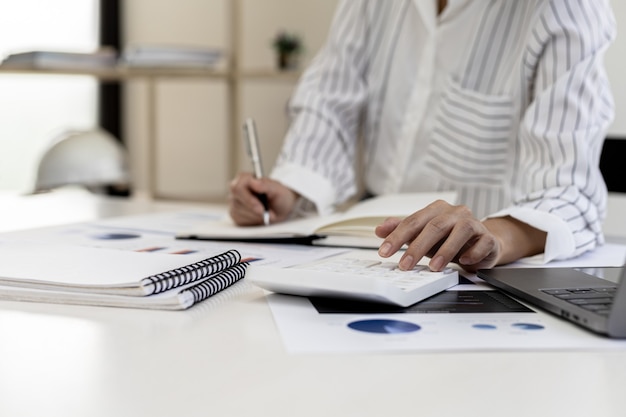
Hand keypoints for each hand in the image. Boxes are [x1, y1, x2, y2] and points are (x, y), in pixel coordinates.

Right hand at [228, 173, 298, 225]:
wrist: (280, 209)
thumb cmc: (278, 196)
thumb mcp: (278, 189)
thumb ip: (266, 185)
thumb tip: (254, 183)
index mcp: (244, 178)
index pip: (238, 188)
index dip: (249, 199)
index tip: (261, 208)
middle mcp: (236, 189)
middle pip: (237, 202)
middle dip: (254, 211)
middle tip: (268, 216)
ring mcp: (234, 202)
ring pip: (239, 213)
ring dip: (256, 216)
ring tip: (268, 215)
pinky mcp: (235, 215)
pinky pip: (241, 221)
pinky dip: (254, 221)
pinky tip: (261, 217)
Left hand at [375, 200, 501, 271]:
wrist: (482, 242)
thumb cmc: (449, 238)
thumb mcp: (422, 234)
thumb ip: (401, 230)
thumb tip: (379, 230)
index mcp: (436, 209)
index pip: (413, 221)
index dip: (397, 236)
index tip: (384, 251)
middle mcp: (455, 213)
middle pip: (434, 227)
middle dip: (417, 247)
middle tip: (405, 264)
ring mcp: (473, 223)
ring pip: (459, 232)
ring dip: (445, 251)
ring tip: (433, 267)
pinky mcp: (488, 238)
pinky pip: (482, 243)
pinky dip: (472, 253)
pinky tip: (463, 262)